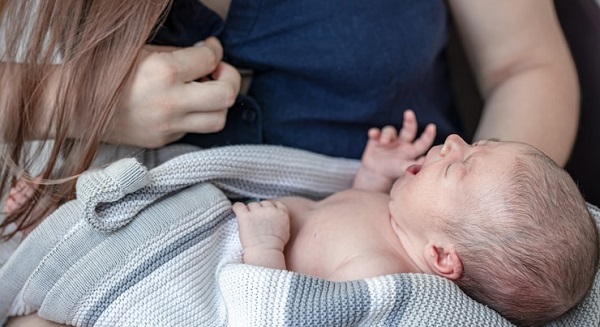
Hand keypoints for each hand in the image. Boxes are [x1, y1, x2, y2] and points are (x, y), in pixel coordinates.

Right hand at [105, 37, 240, 147]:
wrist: (74, 106)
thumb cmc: (106, 73)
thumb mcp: (143, 52)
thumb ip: (179, 55)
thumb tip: (206, 57)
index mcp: (164, 72)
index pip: (210, 60)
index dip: (216, 50)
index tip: (211, 49)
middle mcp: (170, 102)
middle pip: (227, 96)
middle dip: (230, 79)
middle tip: (219, 72)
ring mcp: (167, 126)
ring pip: (219, 120)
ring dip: (219, 104)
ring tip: (206, 92)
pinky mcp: (162, 141)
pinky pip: (194, 130)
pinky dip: (196, 116)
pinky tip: (183, 106)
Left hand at [233, 200, 290, 265]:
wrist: (265, 252)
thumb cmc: (275, 246)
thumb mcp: (286, 231)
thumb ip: (282, 220)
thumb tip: (277, 216)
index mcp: (281, 213)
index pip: (276, 203)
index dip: (270, 208)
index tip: (266, 213)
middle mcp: (270, 209)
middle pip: (263, 203)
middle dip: (260, 210)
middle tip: (256, 220)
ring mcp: (257, 212)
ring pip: (252, 204)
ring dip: (250, 210)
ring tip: (247, 220)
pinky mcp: (245, 216)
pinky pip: (238, 206)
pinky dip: (237, 207)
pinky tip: (236, 211)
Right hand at [353, 110, 435, 190]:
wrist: (375, 174)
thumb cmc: (392, 172)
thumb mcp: (403, 169)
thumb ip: (413, 165)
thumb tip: (425, 161)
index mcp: (413, 150)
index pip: (423, 142)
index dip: (428, 135)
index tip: (432, 127)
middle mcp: (403, 142)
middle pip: (409, 129)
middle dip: (410, 121)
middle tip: (409, 113)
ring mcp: (390, 140)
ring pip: (390, 131)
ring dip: (387, 135)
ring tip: (384, 142)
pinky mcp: (377, 139)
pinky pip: (376, 132)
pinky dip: (374, 132)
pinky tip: (373, 134)